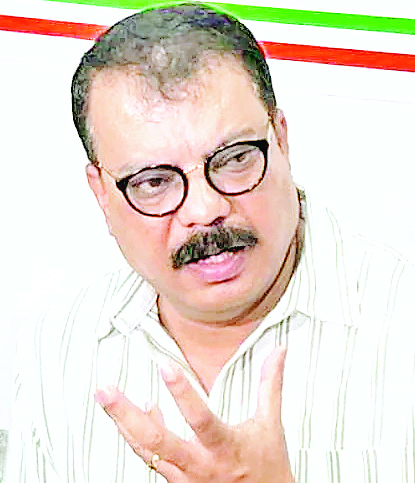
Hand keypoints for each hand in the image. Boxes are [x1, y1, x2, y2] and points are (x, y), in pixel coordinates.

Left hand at [95, 346, 293, 482]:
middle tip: (104, 389)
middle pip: (155, 442)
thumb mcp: (271, 424)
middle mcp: (200, 467)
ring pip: (145, 452)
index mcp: (225, 449)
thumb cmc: (268, 464)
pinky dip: (140, 433)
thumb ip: (270, 384)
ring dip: (123, 423)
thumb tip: (279, 349)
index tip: (163, 365)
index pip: (201, 420)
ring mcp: (184, 478)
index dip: (182, 393)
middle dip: (125, 414)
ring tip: (105, 396)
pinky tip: (144, 409)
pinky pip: (150, 457)